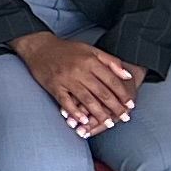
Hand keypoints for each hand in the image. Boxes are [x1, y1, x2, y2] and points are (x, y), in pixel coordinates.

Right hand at [12, 29, 141, 134]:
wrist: (39, 47)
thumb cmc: (67, 50)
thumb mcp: (91, 50)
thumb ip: (111, 61)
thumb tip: (128, 76)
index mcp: (90, 61)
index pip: (111, 81)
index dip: (123, 94)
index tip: (130, 105)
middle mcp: (79, 70)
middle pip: (101, 92)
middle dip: (115, 107)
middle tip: (124, 118)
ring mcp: (66, 79)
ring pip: (86, 99)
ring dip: (98, 113)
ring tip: (108, 123)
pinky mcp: (54, 86)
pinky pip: (66, 102)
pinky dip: (75, 112)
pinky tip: (83, 120)